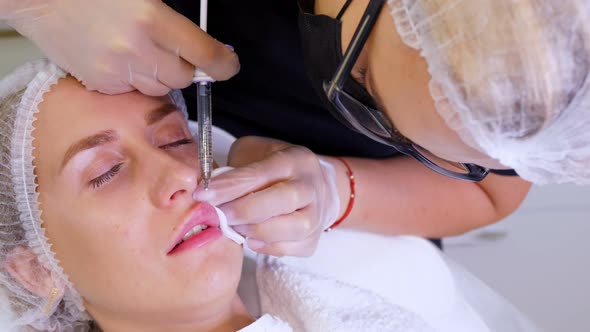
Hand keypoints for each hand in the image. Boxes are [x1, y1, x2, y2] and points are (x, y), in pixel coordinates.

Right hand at [3, 0, 238, 94]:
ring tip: (139, 51)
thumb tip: (203, 47)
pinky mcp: (100, 83)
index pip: (206, 55)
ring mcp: (117, 70)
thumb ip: (173, 23)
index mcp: (152, 19)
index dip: (224, 63)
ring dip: (160, 75)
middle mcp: (137, 50)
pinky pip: (133, 91)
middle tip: (172, 51)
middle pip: (183, 78)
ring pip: (159, 88)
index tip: (228, 64)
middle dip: (185, 68)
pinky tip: (119, 58)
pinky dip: (134, 79)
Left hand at [193, 137, 340, 256]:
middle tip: (219, 214)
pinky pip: (290, 249)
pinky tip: (251, 238)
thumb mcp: (256, 154)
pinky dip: (267, 247)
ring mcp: (317, 214)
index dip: (228, 186)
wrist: (318, 186)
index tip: (202, 194)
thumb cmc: (277, 169)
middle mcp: (311, 186)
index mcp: (294, 159)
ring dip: (256, 230)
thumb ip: (235, 168)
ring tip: (236, 227)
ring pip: (291, 229)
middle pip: (281, 200)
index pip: (259, 173)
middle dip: (244, 210)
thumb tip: (208, 188)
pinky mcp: (314, 240)